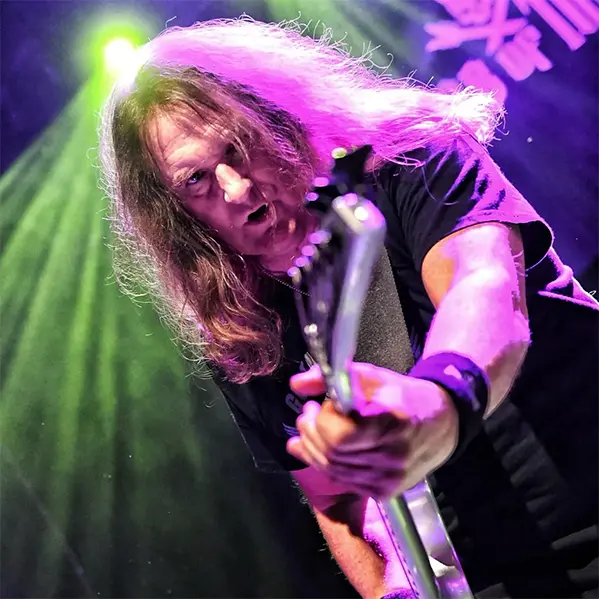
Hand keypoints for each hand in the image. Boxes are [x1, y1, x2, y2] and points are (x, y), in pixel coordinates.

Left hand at [286, 363, 458, 498]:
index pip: (338, 436)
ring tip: (310, 429)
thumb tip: (296, 385)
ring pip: (333, 471)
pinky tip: (319, 451)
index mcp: (392, 423)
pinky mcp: (386, 491)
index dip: (321, 421)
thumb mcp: (371, 376)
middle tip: (306, 415)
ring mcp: (390, 478)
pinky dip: (328, 465)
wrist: (441, 423)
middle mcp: (393, 456)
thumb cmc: (403, 396)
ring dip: (313, 450)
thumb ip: (331, 378)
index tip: (318, 405)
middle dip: (310, 433)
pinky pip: (345, 481)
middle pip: (332, 454)